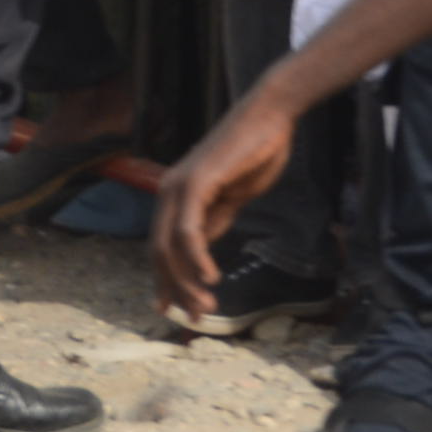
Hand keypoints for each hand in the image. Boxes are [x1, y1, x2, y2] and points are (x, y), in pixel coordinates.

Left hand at [152, 87, 295, 322]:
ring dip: (187, 282)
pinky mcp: (195, 183)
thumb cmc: (257, 150)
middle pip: (160, 253)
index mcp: (176, 195)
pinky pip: (189, 232)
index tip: (177, 310)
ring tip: (207, 306)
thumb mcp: (234, 196)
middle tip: (197, 317)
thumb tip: (201, 248)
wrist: (271, 114)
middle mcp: (168, 192)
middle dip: (176, 290)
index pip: (163, 247)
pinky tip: (210, 279)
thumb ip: (215, 219)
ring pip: (171, 248)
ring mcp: (178, 186)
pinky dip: (197, 259)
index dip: (167, 280)